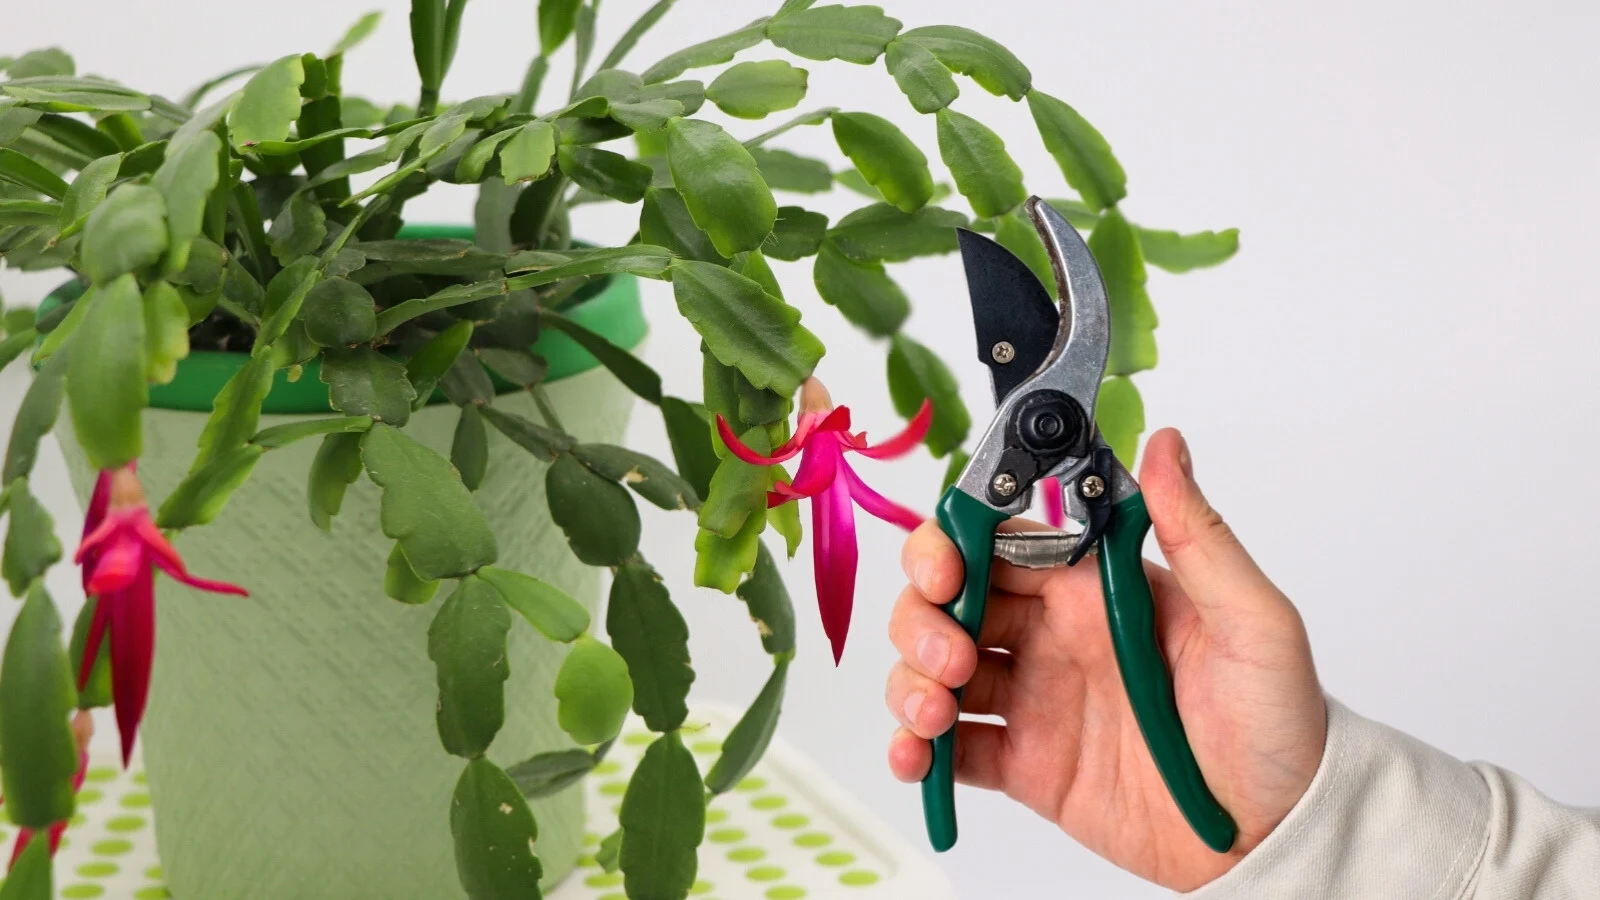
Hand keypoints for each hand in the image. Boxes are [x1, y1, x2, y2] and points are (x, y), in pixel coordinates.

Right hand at [885, 428, 1326, 890]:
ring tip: (937, 715)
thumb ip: (1199, 535)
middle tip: (952, 655)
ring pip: (934, 669)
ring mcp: (1033, 700)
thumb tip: (1166, 444)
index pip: (998, 541)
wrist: (1276, 834)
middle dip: (924, 618)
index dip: (954, 544)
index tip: (946, 569)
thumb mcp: (1253, 622)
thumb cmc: (1277, 722)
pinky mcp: (1024, 765)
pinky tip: (919, 760)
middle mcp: (1053, 636)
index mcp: (1093, 589)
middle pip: (949, 600)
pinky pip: (949, 749)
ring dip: (912, 682)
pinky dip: (914, 751)